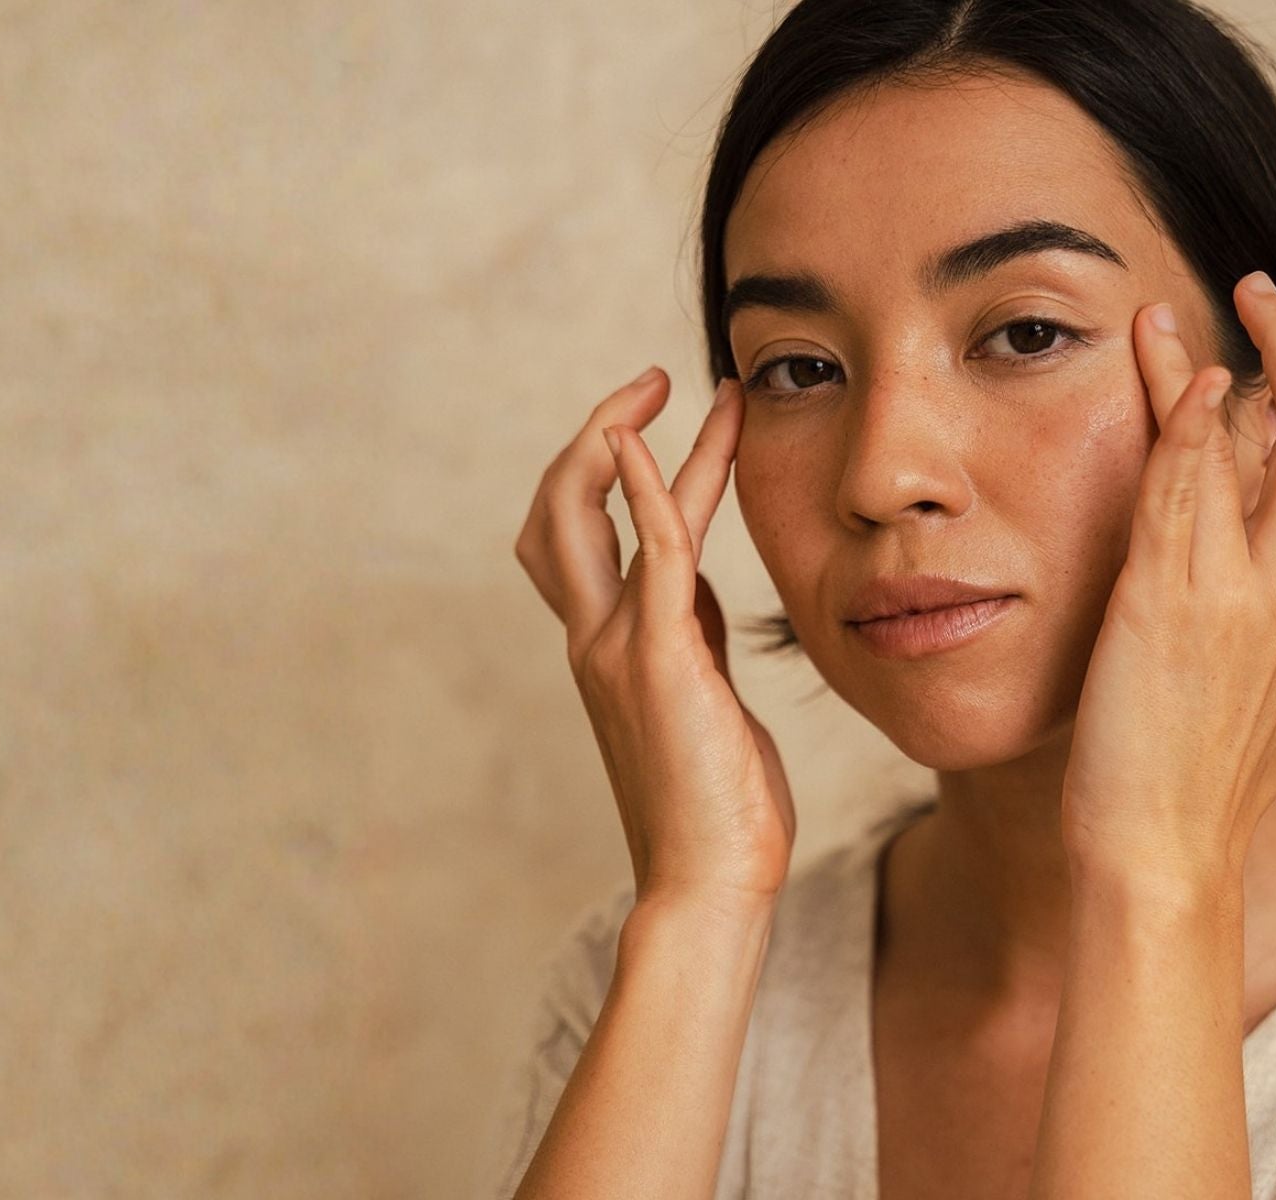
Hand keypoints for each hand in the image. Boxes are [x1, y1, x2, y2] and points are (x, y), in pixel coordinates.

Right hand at [513, 367, 795, 910]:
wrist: (711, 884)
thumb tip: (699, 585)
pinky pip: (645, 550)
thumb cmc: (719, 806)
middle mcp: (596, 638)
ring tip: (666, 384)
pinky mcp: (657, 658)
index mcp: (609, 646)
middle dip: (593, 434)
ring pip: (581, 514)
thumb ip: (690, 634)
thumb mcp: (704, 696)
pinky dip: (644, 486)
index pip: (590, 535)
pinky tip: (645, 438)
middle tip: (651, 381)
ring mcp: (615, 647)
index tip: (671, 418)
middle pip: (556, 511)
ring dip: (616, 436)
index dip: (619, 468)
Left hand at [1059, 274, 1275, 889]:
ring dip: (1217, 362)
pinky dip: (1187, 427)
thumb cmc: (1224, 783)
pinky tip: (1182, 377)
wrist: (1162, 854)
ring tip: (1173, 304)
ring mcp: (1231, 590)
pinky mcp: (1162, 601)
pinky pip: (1182, 492)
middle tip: (1261, 286)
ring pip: (1251, 446)